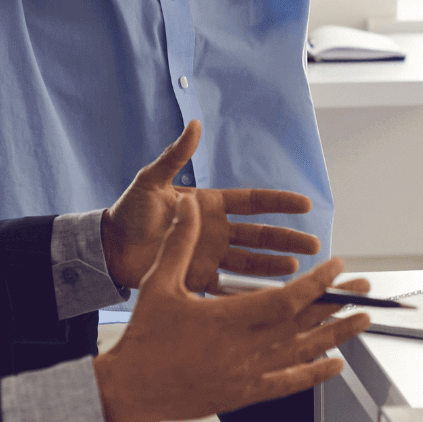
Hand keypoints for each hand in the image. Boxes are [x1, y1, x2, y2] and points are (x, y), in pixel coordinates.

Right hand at [91, 204, 369, 421]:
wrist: (130, 389)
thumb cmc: (145, 336)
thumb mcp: (159, 283)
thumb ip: (180, 242)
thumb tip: (188, 206)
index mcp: (229, 319)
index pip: (288, 299)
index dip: (317, 282)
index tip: (336, 266)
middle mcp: (245, 349)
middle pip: (305, 324)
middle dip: (337, 304)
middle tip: (365, 289)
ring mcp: (247, 375)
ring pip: (303, 353)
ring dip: (337, 336)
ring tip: (363, 322)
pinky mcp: (244, 394)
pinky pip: (288, 383)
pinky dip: (315, 373)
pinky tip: (336, 364)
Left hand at [101, 119, 321, 293]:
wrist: (107, 250)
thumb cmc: (128, 212)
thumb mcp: (151, 180)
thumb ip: (175, 156)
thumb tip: (195, 125)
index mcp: (209, 205)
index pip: (252, 202)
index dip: (279, 203)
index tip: (305, 205)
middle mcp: (215, 231)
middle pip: (259, 235)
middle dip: (287, 239)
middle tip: (315, 244)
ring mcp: (208, 256)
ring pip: (250, 262)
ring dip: (274, 265)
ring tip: (298, 269)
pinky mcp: (196, 279)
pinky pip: (228, 287)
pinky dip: (247, 292)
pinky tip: (267, 297)